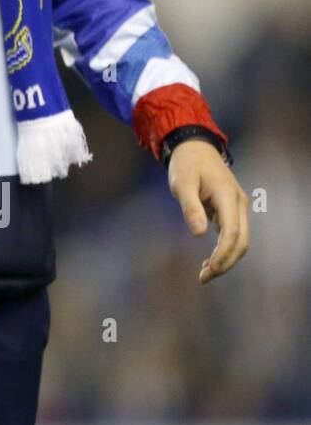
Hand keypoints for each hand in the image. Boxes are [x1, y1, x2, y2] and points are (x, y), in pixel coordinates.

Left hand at [168, 139, 249, 283]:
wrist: (195, 147)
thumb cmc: (186, 164)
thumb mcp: (182, 184)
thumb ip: (190, 207)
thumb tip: (199, 235)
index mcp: (227, 196)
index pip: (231, 233)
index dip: (223, 254)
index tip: (208, 269)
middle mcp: (238, 203)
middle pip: (242, 241)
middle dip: (226, 262)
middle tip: (204, 277)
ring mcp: (237, 207)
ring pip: (241, 240)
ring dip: (227, 258)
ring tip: (206, 273)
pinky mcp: (232, 209)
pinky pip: (234, 234)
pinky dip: (226, 249)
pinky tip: (210, 260)